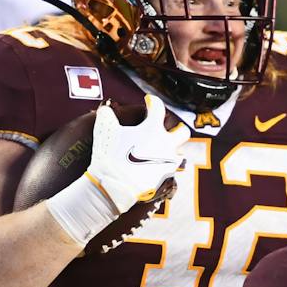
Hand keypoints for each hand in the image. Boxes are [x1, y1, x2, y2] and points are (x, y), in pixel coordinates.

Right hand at [87, 95, 188, 214]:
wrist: (115, 185)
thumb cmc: (111, 157)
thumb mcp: (104, 131)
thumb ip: (106, 116)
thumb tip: (105, 111)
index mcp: (153, 129)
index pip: (158, 108)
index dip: (153, 102)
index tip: (150, 101)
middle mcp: (165, 143)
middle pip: (182, 132)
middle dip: (177, 128)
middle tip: (169, 127)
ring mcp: (168, 161)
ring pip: (179, 152)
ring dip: (172, 149)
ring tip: (162, 150)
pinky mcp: (165, 176)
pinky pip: (171, 169)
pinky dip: (165, 166)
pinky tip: (156, 166)